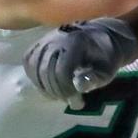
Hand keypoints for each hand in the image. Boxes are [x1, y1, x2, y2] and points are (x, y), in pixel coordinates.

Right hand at [23, 18, 137, 109]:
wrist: (103, 36)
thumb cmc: (107, 57)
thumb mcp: (107, 70)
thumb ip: (94, 78)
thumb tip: (79, 86)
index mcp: (76, 42)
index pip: (61, 71)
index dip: (66, 90)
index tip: (77, 101)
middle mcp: (57, 38)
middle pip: (46, 71)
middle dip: (56, 91)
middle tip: (70, 100)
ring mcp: (46, 39)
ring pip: (34, 67)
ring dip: (44, 86)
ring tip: (60, 94)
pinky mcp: (39, 43)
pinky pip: (29, 61)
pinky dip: (35, 76)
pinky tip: (48, 85)